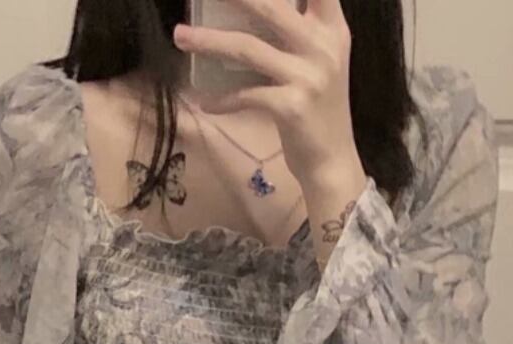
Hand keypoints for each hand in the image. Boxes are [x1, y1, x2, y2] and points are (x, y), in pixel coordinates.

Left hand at [172, 0, 362, 189]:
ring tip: (180, 36)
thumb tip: (254, 10)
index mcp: (332, 30)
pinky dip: (222, 99)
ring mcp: (308, 77)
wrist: (332, 160)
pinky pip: (245, 95)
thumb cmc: (319, 110)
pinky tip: (205, 102)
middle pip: (271, 7)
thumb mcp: (318, 63)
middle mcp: (323, 47)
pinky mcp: (291, 107)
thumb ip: (299, 34)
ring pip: (248, 48)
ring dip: (209, 41)